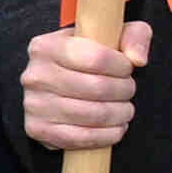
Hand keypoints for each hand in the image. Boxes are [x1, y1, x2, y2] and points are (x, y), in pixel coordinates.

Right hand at [22, 22, 148, 154]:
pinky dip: (107, 135)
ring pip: (93, 114)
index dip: (122, 67)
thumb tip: (138, 59)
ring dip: (120, 114)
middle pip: (97, 88)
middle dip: (124, 91)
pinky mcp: (38, 129)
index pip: (96, 58)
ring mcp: (33, 105)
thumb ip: (134, 36)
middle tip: (128, 90)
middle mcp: (35, 75)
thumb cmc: (87, 58)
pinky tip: (116, 127)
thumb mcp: (112, 35)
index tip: (128, 69)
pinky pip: (81, 137)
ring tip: (125, 109)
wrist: (57, 82)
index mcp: (47, 47)